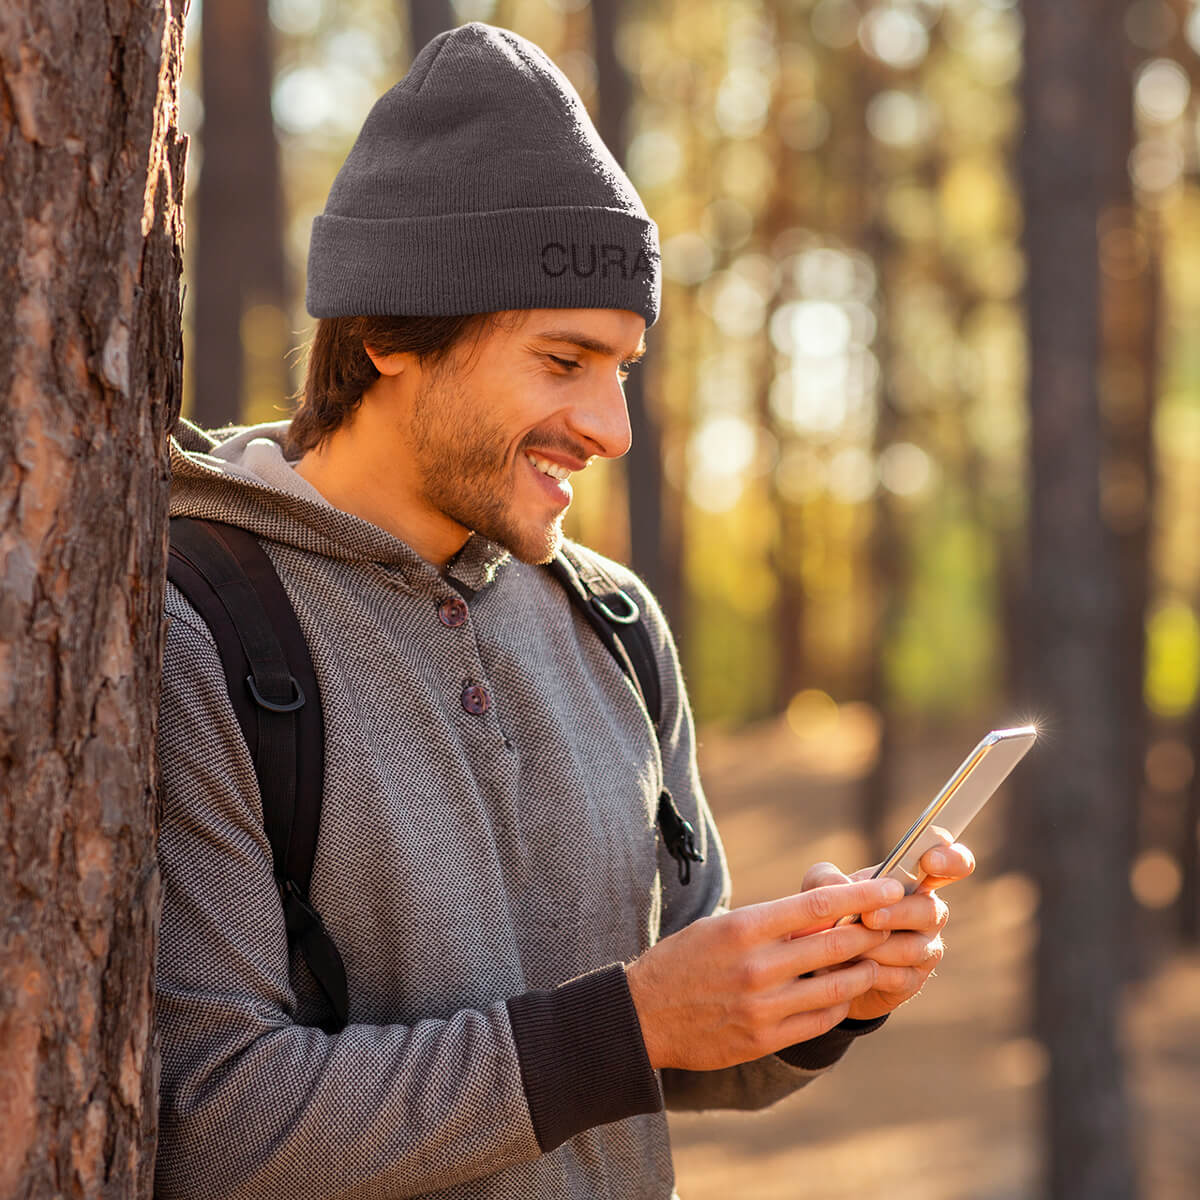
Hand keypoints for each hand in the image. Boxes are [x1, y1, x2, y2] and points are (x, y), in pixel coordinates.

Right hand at [624, 876, 905, 1070]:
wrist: (643, 1015)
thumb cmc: (683, 960)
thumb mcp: (720, 926)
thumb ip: (770, 923)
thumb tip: (825, 915)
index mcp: (744, 928)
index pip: (818, 906)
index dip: (861, 897)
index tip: (889, 888)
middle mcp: (757, 966)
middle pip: (836, 945)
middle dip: (872, 932)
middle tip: (892, 923)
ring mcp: (762, 1007)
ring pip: (836, 986)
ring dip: (863, 971)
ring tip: (873, 961)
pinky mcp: (763, 1039)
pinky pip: (819, 1020)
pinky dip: (839, 1004)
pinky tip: (843, 993)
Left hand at [800, 836, 975, 1020]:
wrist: (821, 964)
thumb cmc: (829, 914)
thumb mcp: (819, 890)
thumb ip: (826, 879)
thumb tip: (839, 884)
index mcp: (913, 880)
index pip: (952, 863)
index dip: (951, 859)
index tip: (931, 861)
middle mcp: (928, 912)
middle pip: (930, 910)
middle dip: (897, 914)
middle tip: (868, 918)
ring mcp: (925, 948)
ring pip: (913, 948)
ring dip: (876, 947)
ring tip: (845, 947)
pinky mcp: (914, 980)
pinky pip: (900, 977)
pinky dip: (870, 972)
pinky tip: (849, 969)